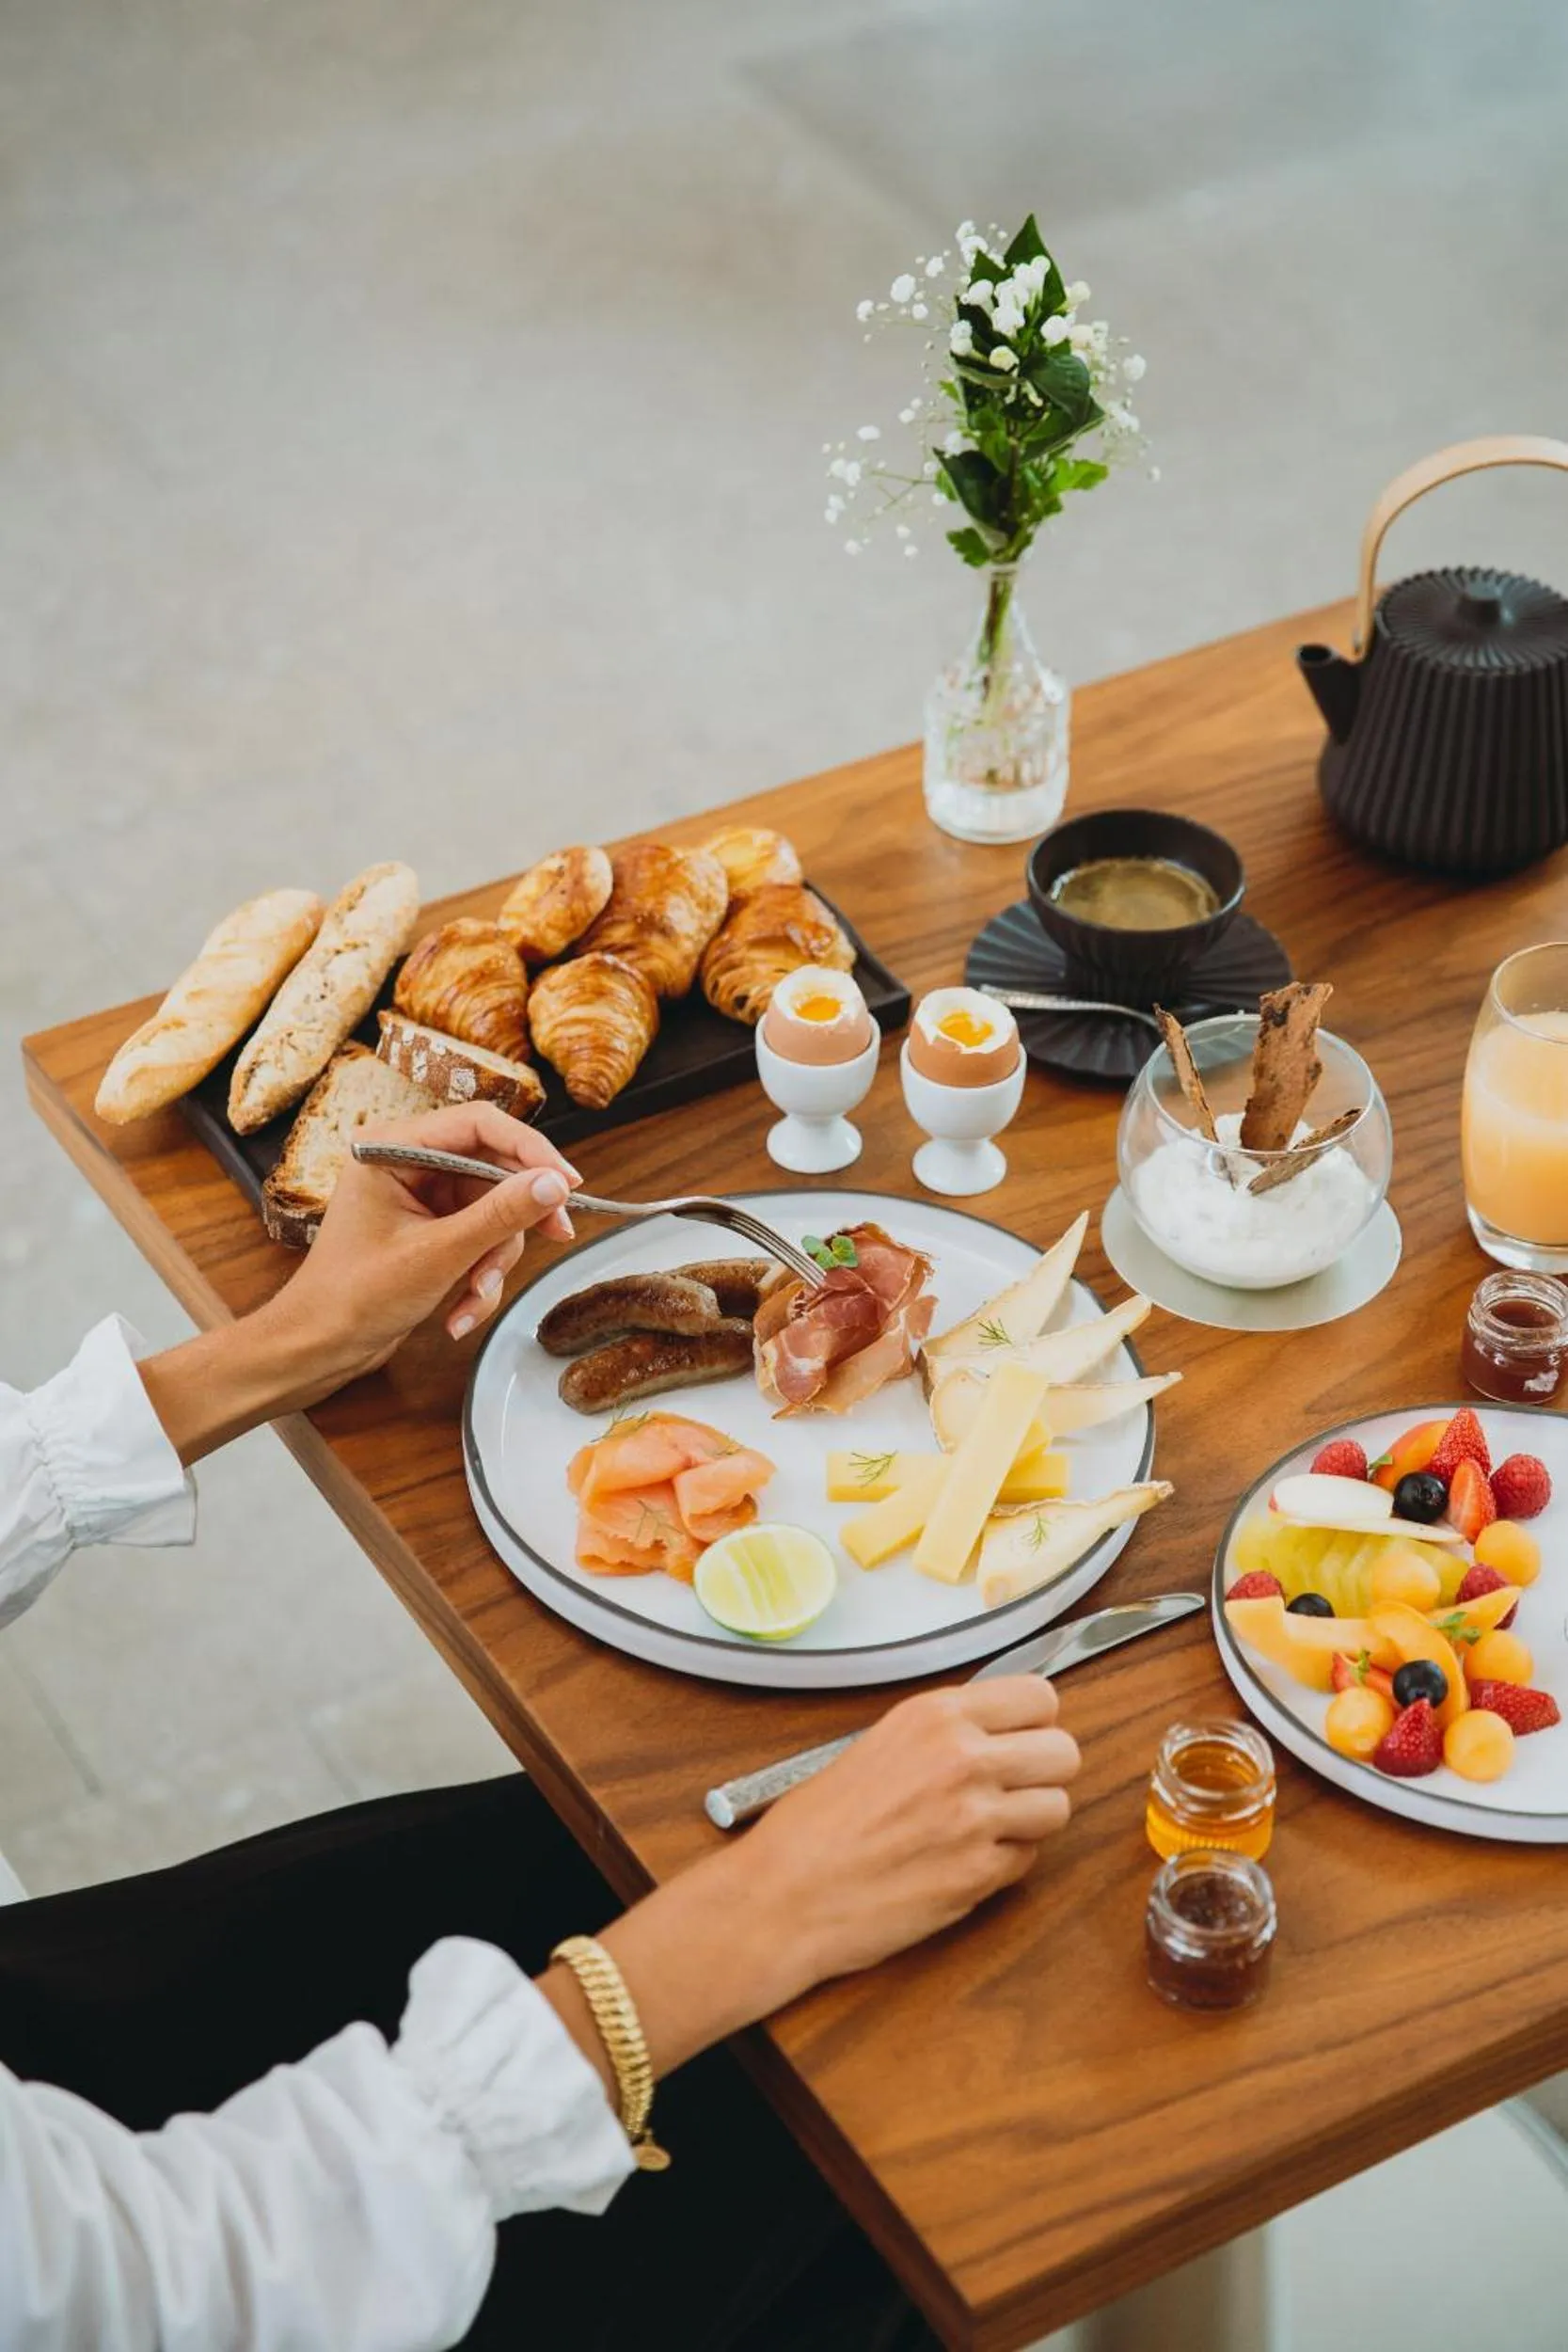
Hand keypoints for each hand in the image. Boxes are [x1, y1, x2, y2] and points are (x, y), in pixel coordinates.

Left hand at [139, 1104, 580, 1461]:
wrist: (318, 1348)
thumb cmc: (354, 1296)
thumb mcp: (438, 1254)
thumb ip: (500, 1215)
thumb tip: (554, 1184)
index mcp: (393, 1146)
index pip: (479, 1125)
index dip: (530, 1149)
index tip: (568, 1182)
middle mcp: (408, 1163)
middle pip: (493, 1170)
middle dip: (516, 1217)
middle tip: (558, 1235)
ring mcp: (421, 1199)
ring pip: (493, 1212)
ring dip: (493, 1260)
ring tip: (474, 1296)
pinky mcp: (431, 1231)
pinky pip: (479, 1241)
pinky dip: (478, 1278)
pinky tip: (459, 1314)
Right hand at [741, 1677, 1079, 1986]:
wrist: (786, 1893)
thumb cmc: (816, 1825)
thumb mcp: (880, 1744)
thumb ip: (944, 1733)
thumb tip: (998, 1733)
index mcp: (935, 1716)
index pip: (1040, 1697)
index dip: (1035, 1722)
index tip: (1021, 1738)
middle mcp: (962, 1758)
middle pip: (1064, 1751)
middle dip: (1045, 1771)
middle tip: (1013, 1787)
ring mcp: (975, 1818)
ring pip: (1058, 1807)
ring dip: (1031, 1819)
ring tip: (989, 1827)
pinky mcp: (979, 1875)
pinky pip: (1029, 1859)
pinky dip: (1006, 1863)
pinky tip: (964, 1861)